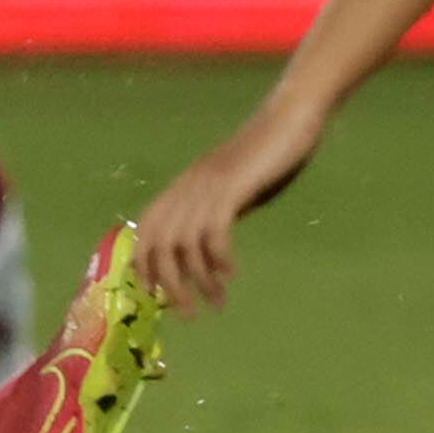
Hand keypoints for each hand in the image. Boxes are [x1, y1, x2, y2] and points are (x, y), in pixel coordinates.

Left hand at [137, 95, 328, 311]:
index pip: (145, 230)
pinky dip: (218, 257)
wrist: (289, 117)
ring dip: (198, 280)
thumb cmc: (266, 155)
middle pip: (158, 244)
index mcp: (182, 186)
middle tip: (187, 314)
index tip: (156, 296)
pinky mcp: (230, 186)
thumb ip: (215, 213)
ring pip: (184, 244)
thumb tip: (205, 253)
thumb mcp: (232, 189)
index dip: (144, 265)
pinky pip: (213, 231)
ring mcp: (206, 185)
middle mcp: (186, 186)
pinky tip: (231, 272)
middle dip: (169, 285)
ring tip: (216, 302)